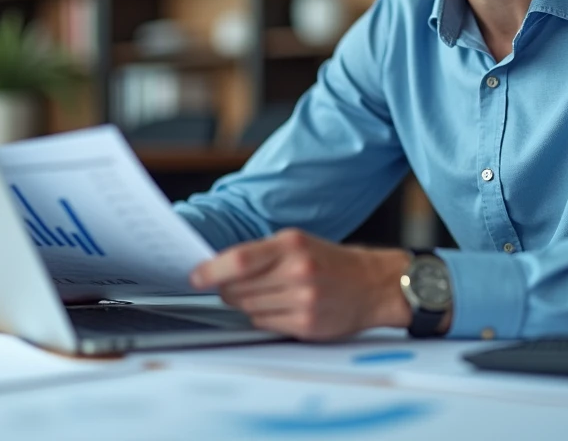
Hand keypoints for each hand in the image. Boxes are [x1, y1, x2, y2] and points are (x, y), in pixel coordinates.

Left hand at [189, 228, 411, 340]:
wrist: (373, 284)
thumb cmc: (329, 262)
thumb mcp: (298, 243)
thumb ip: (261, 254)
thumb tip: (218, 269)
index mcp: (291, 244)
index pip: (239, 260)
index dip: (211, 271)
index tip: (194, 277)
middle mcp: (297, 271)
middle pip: (238, 288)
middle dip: (225, 289)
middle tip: (227, 286)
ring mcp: (303, 300)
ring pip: (248, 308)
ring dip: (244, 304)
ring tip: (264, 294)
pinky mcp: (307, 324)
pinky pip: (264, 324)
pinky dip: (262, 317)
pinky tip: (278, 307)